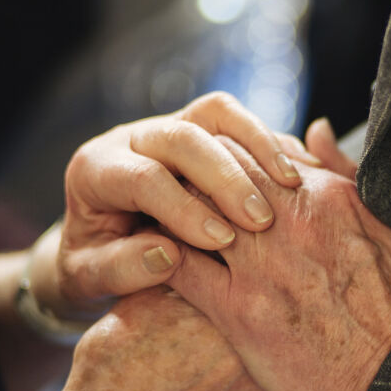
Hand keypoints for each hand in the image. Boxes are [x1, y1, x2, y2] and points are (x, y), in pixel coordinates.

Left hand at [37, 92, 305, 315]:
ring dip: (258, 144)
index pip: (143, 178)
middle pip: (183, 136)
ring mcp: (171, 128)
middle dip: (226, 176)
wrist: (97, 241)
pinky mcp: (204, 132)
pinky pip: (241, 123)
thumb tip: (167, 255)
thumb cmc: (92, 265)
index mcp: (95, 170)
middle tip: (259, 220)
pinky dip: (273, 143)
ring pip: (216, 113)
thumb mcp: (88, 277)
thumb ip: (120, 268)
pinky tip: (302, 174)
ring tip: (290, 185)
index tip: (219, 242)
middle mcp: (133, 139)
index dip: (182, 208)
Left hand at [168, 134, 390, 390]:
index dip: (224, 156)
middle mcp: (291, 221)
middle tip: (165, 182)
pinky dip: (158, 256)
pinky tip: (150, 259)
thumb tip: (313, 129)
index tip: (207, 168)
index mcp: (326, 196)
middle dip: (189, 172)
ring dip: (168, 209)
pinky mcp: (240, 312)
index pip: (255, 150)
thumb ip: (345, 173)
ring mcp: (264, 265)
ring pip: (192, 210)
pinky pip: (181, 267)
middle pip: (217, 171)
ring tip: (150, 214)